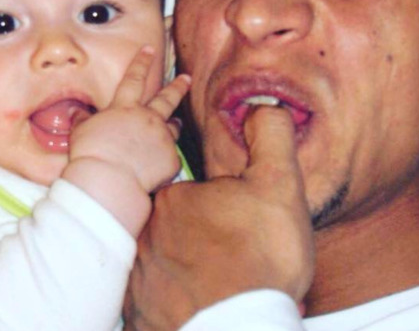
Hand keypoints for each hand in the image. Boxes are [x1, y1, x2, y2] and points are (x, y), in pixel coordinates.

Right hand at [63, 47, 190, 234]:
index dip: (141, 62)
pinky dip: (164, 159)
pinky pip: (170, 157)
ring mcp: (162, 138)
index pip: (134, 78)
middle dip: (177, 86)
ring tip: (177, 122)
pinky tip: (159, 165)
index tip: (148, 50)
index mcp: (125, 108)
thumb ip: (82, 120)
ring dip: (174, 124)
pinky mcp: (171, 160)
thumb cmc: (91, 154)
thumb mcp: (81, 132)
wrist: (110, 180)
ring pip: (173, 126)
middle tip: (187, 78)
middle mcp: (148, 119)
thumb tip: (76, 112)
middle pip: (166, 98)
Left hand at [124, 106, 313, 330]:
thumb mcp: (279, 185)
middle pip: (174, 227)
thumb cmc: (262, 259)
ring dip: (185, 266)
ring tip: (218, 278)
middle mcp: (145, 235)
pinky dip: (173, 297)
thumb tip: (262, 107)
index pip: (189, 190)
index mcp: (173, 200)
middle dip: (200, 235)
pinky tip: (199, 301)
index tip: (234, 221)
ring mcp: (139, 278)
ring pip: (163, 261)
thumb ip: (270, 136)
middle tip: (230, 253)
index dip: (217, 205)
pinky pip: (154, 297)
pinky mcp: (140, 313)